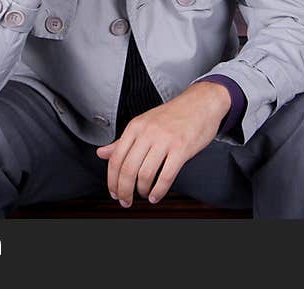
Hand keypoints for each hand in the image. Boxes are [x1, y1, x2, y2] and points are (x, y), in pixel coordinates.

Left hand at [95, 81, 230, 207]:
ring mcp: (165, 140)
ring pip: (145, 174)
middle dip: (124, 190)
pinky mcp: (182, 148)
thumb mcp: (144, 123)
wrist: (201, 102)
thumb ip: (123, 140)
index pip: (116, 158)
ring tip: (144, 194)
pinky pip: (166, 175)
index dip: (112, 180)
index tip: (114, 192)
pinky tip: (156, 195)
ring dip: (142, 191)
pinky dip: (159, 190)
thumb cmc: (174, 114)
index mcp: (135, 126)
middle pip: (128, 169)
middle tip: (126, 200)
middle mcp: (147, 132)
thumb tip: (101, 153)